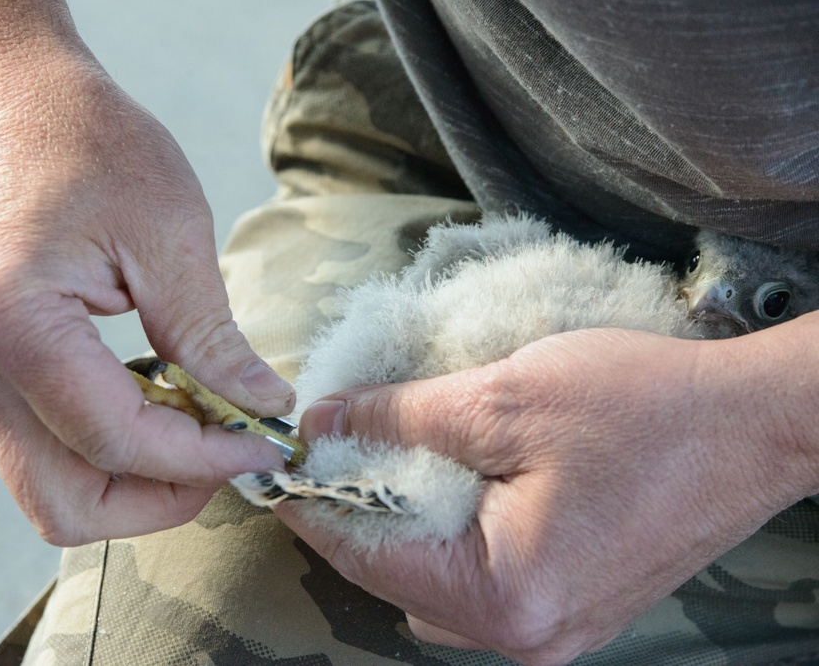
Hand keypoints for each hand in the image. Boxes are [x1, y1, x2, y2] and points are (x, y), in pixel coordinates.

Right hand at [0, 4, 291, 544]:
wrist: (6, 99)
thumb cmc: (84, 140)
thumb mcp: (169, 231)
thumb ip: (211, 336)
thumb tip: (263, 408)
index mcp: (15, 329)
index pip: (119, 443)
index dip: (206, 459)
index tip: (267, 443)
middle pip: (66, 507)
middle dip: (160, 499)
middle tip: (229, 452)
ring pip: (53, 489)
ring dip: (135, 480)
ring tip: (200, 426)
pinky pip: (47, 448)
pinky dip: (110, 448)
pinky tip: (161, 400)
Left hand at [284, 328, 806, 664]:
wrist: (754, 422)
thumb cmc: (640, 408)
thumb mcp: (500, 398)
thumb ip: (397, 417)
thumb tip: (322, 423)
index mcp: (505, 596)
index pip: (369, 558)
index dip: (314, 508)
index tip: (279, 468)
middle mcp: (530, 634)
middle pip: (401, 581)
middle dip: (357, 520)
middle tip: (334, 458)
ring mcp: (560, 627)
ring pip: (440, 586)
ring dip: (406, 527)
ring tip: (389, 464)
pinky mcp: (579, 602)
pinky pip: (488, 581)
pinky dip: (454, 535)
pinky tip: (451, 485)